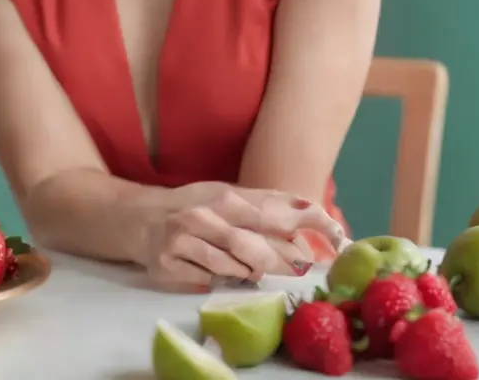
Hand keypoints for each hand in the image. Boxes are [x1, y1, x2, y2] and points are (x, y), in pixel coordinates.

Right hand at [141, 183, 345, 291]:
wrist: (140, 218)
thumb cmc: (194, 207)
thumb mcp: (227, 196)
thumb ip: (263, 204)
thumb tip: (306, 210)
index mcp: (226, 196)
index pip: (276, 209)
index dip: (309, 221)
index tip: (338, 234)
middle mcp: (206, 215)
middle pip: (257, 246)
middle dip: (284, 261)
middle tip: (299, 269)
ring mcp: (184, 240)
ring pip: (232, 268)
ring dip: (247, 272)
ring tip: (248, 266)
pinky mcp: (169, 265)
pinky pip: (207, 281)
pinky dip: (218, 280)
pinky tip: (216, 271)